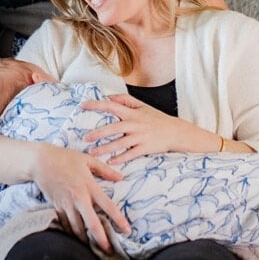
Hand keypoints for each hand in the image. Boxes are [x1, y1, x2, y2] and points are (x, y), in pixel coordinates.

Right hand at [32, 143, 130, 253]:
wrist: (40, 161)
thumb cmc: (65, 157)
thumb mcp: (87, 159)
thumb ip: (105, 170)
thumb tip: (120, 177)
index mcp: (89, 186)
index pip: (108, 206)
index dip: (119, 220)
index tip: (127, 231)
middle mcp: (79, 198)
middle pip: (92, 224)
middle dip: (101, 240)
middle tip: (109, 251)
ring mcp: (66, 204)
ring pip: (77, 229)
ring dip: (85, 240)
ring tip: (93, 249)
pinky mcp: (56, 207)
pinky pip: (65, 225)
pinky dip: (71, 233)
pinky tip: (77, 239)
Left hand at [81, 93, 199, 163]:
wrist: (176, 132)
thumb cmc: (157, 118)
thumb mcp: (142, 106)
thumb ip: (125, 100)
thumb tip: (108, 97)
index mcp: (132, 113)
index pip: (111, 106)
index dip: (96, 105)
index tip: (82, 106)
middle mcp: (135, 124)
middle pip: (113, 127)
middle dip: (98, 133)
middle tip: (85, 138)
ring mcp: (140, 136)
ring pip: (120, 143)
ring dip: (105, 148)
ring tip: (92, 153)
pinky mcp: (146, 148)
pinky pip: (131, 154)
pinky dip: (121, 158)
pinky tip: (111, 162)